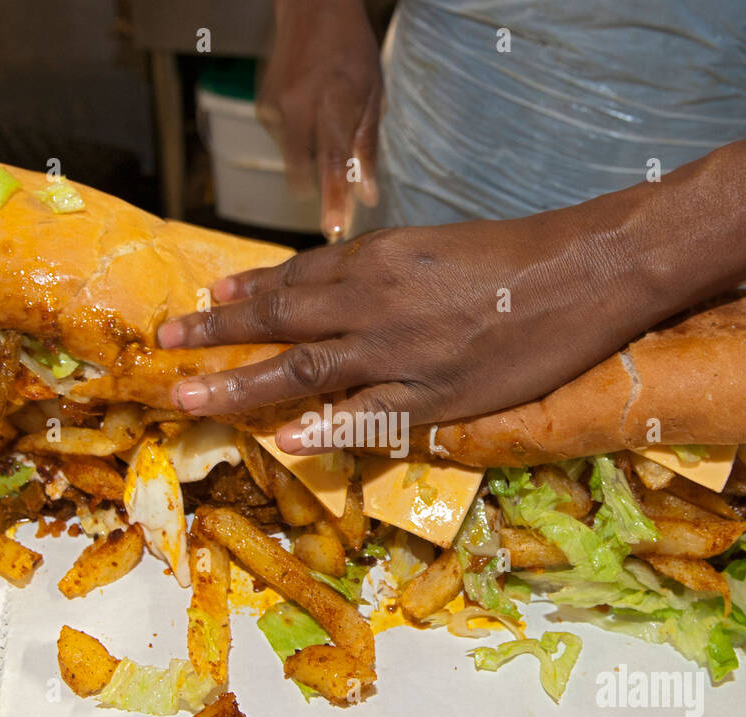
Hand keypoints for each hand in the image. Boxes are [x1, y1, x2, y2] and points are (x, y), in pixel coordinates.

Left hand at [156, 205, 672, 453]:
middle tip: (167, 341)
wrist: (578, 273)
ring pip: (304, 370)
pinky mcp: (436, 394)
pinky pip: (368, 415)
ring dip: (240, 383)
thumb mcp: (433, 246)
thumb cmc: (511, 255)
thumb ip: (380, 268)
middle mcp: (374, 303)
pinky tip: (287, 440)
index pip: (295, 278)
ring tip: (189, 397)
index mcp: (375, 262)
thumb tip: (333, 282)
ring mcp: (400, 352)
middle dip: (217, 332)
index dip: (247, 290)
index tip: (206, 296)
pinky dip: (326, 427)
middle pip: (280, 320)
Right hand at [258, 0, 381, 239]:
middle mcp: (299, 106)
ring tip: (329, 124)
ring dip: (312, 159)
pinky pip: (284, 140)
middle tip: (337, 202)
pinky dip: (300, 139)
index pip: (332, 162)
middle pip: (306, 169)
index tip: (334, 230)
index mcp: (333, 102)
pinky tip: (312, 114)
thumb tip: (367, 195)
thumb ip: (368, 148)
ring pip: (295, 158)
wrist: (311, 8)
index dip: (333, 199)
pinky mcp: (263, 107)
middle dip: (321, 190)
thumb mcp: (374, 95)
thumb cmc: (351, 50)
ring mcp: (276, 107)